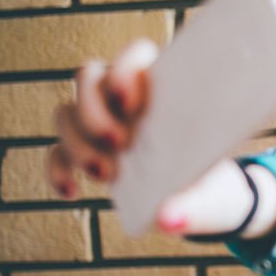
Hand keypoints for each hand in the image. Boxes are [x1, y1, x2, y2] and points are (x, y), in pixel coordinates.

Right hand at [45, 37, 275, 238]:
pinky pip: (56, 153)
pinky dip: (57, 170)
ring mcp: (105, 123)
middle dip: (93, 110)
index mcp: (167, 88)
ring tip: (107, 174)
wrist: (210, 201)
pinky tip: (72, 191)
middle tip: (119, 142)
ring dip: (77, 142)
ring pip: (67, 112)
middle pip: (89, 77)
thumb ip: (197, 206)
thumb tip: (169, 220)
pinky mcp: (90, 152)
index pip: (136, 55)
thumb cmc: (218, 184)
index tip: (130, 103)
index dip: (124, 69)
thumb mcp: (217, 195)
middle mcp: (130, 97)